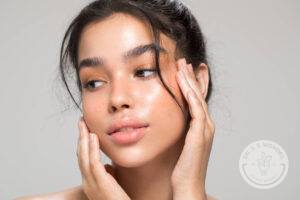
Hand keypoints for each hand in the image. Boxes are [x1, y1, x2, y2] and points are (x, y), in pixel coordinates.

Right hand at [77, 117, 130, 199]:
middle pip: (80, 155)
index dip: (83, 144)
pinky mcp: (100, 182)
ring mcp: (91, 182)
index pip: (83, 159)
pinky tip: (93, 136)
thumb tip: (107, 166)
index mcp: (89, 182)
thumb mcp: (111, 186)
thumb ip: (107, 175)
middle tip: (81, 122)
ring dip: (84, 138)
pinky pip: (93, 161)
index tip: (85, 131)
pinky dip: (92, 148)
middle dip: (80, 137)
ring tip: (84, 124)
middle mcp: (87, 181)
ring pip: (84, 156)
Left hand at [171, 59, 214, 199]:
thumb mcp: (181, 146)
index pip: (196, 101)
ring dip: (190, 81)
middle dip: (192, 78)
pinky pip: (195, 109)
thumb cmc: (183, 169)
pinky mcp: (199, 134)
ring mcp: (204, 130)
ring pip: (198, 99)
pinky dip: (190, 94)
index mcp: (201, 128)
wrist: (189, 185)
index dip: (191, 85)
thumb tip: (169, 125)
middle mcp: (206, 126)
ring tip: (183, 65)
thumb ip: (179, 133)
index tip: (183, 72)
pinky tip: (184, 83)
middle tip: (185, 62)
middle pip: (199, 96)